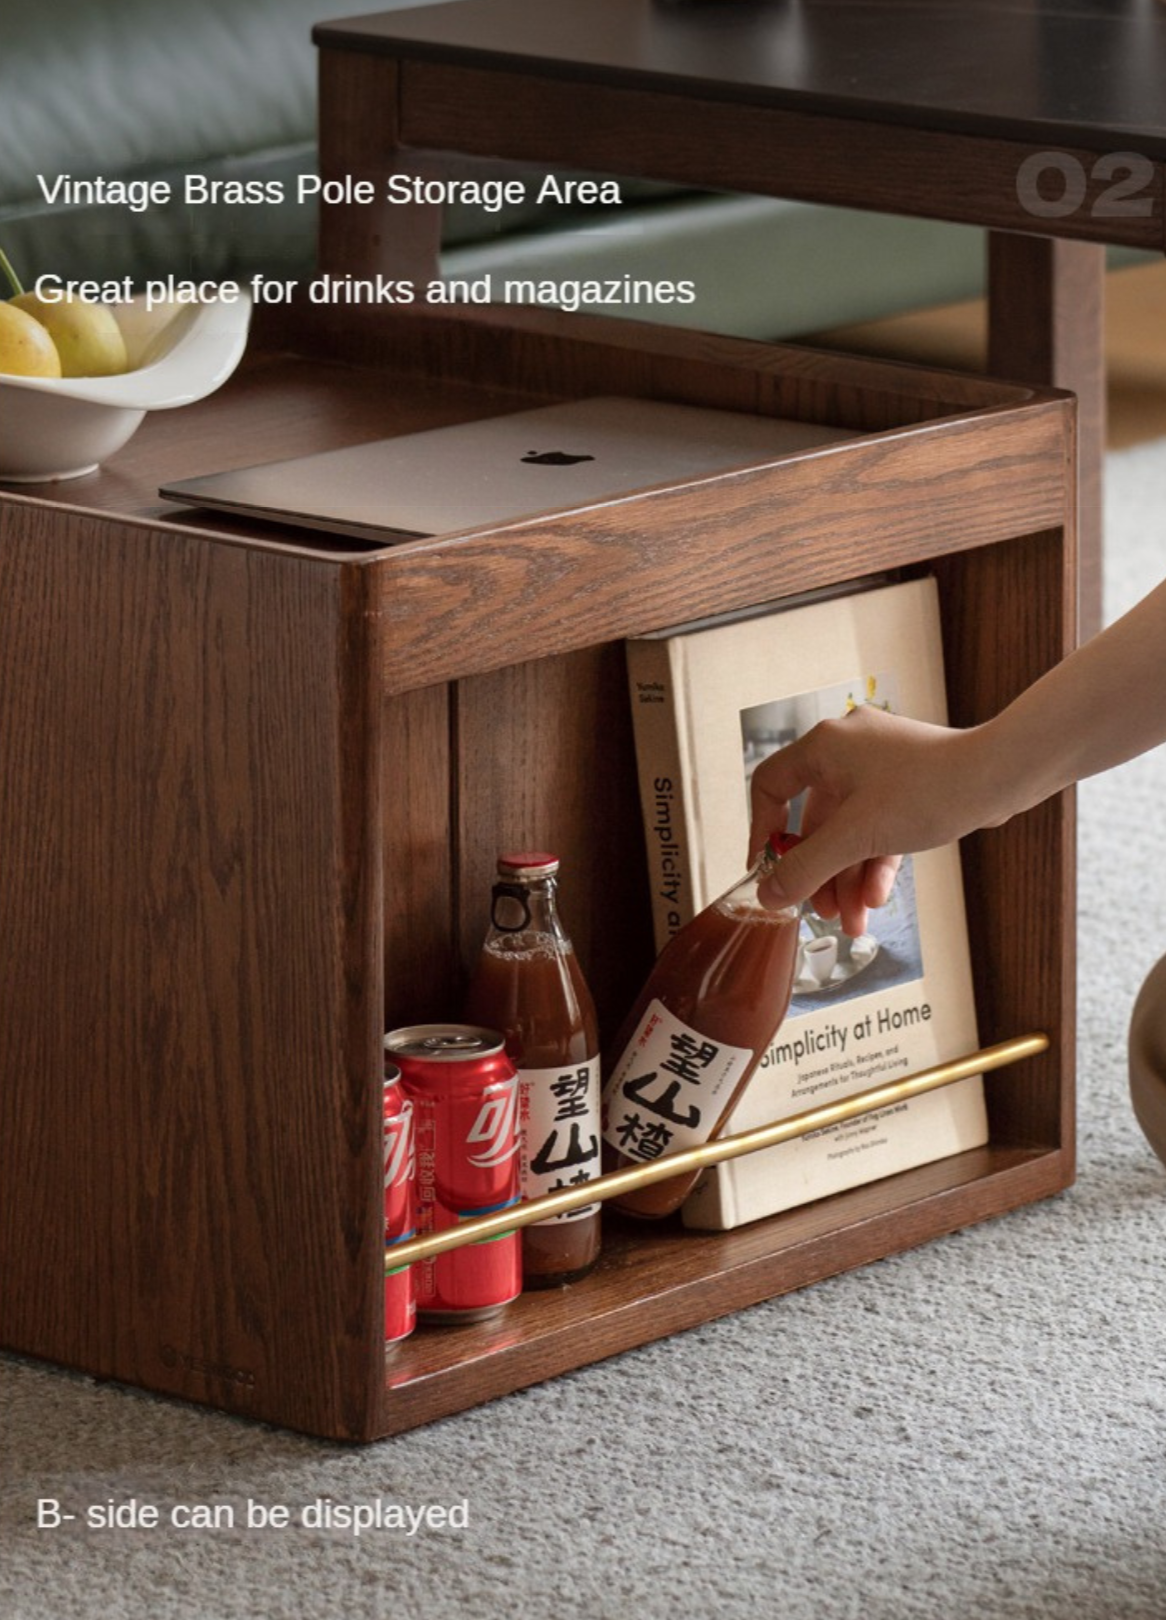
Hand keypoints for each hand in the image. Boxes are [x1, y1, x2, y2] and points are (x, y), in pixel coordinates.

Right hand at [749, 706, 985, 936]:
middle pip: (814, 821)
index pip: (770, 786)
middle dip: (819, 872)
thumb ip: (805, 869)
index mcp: (824, 746)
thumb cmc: (929, 790)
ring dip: (848, 877)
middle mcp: (847, 750)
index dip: (762, 832)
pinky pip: (877, 826)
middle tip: (820, 911)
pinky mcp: (907, 784)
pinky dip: (874, 861)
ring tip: (854, 921)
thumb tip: (766, 895)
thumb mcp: (856, 837)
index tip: (765, 871)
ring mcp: (880, 766)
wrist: (1000, 776)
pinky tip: (877, 898)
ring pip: (849, 830)